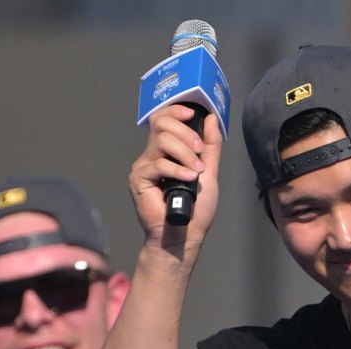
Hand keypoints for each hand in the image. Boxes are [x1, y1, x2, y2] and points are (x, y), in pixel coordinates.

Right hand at [128, 105, 222, 257]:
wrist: (185, 235)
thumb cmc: (196, 210)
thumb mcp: (209, 172)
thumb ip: (210, 147)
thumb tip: (211, 119)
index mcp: (166, 152)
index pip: (163, 119)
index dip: (175, 110)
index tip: (192, 114)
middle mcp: (152, 156)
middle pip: (162, 124)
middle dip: (186, 134)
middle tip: (199, 152)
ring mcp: (143, 167)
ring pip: (162, 141)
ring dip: (185, 153)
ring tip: (196, 172)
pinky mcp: (139, 180)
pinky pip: (158, 164)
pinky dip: (177, 170)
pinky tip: (188, 180)